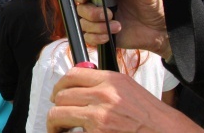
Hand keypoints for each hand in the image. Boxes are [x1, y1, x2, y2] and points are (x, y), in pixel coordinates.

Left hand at [47, 67, 200, 132]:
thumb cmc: (149, 116)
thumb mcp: (127, 89)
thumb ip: (103, 84)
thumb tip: (77, 86)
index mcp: (110, 80)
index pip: (71, 75)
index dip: (59, 86)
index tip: (57, 95)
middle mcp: (103, 95)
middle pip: (62, 96)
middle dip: (56, 106)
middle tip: (57, 115)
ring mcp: (99, 116)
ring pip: (59, 114)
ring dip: (54, 123)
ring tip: (57, 128)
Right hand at [75, 0, 170, 57]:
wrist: (160, 32)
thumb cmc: (155, 11)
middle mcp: (101, 7)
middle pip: (81, 8)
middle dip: (91, 13)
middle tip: (109, 14)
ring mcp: (101, 22)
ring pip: (83, 23)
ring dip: (96, 27)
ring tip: (117, 27)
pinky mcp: (103, 35)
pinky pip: (89, 38)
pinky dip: (96, 38)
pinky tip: (108, 36)